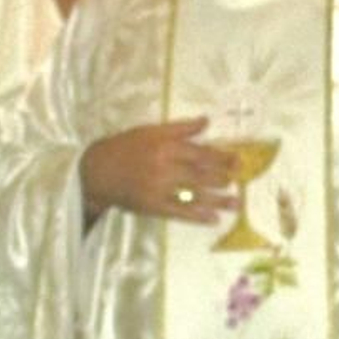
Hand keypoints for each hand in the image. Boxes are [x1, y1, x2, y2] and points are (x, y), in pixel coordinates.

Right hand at [80, 117, 238, 224]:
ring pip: (193, 194)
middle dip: (223, 177)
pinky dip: (197, 216)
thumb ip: (180, 128)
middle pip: (200, 173)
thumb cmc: (125, 147)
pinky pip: (179, 212)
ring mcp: (159, 189)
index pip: (198, 153)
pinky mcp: (153, 207)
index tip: (238, 160)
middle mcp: (164, 167)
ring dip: (217, 199)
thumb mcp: (150, 131)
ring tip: (236, 203)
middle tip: (241, 180)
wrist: (97, 171)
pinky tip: (213, 218)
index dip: (220, 157)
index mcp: (164, 146)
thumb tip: (206, 120)